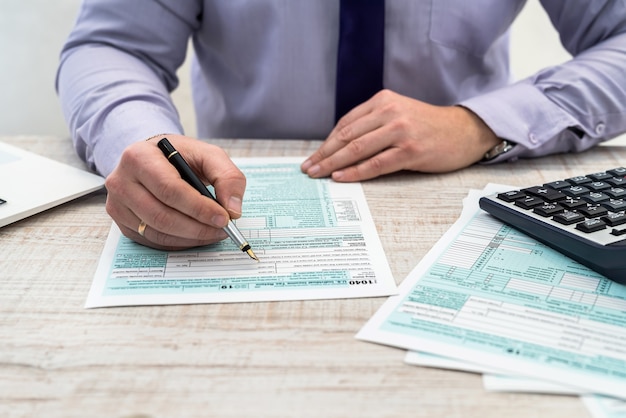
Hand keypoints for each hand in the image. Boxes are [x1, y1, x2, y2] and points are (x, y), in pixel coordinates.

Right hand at [104, 134, 246, 249]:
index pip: (169, 189)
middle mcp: (121, 181)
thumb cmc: (180, 156)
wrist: (153, 158)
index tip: (224, 218)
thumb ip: (227, 177)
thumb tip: (233, 209)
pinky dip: (179, 242)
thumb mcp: (208, 155)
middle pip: (161, 215)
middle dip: (197, 227)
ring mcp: (117, 204)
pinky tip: (196, 235)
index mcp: (138, 156)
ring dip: (191, 237)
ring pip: (157, 232)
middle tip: (223, 229)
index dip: (199, 208)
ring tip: (214, 232)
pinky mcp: (122, 222)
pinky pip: (152, 241)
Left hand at [300, 89, 500, 180]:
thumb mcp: (399, 114)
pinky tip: (341, 177)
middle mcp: (390, 112)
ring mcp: (400, 130)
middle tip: (308, 168)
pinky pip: (376, 163)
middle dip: (324, 154)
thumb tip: (341, 148)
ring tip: (318, 175)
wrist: (465, 131)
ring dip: (333, 164)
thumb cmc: (428, 127)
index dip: (326, 142)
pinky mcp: (411, 150)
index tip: (314, 156)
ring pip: (357, 149)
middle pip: (347, 136)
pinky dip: (355, 172)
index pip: (346, 124)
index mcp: (383, 100)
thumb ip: (373, 124)